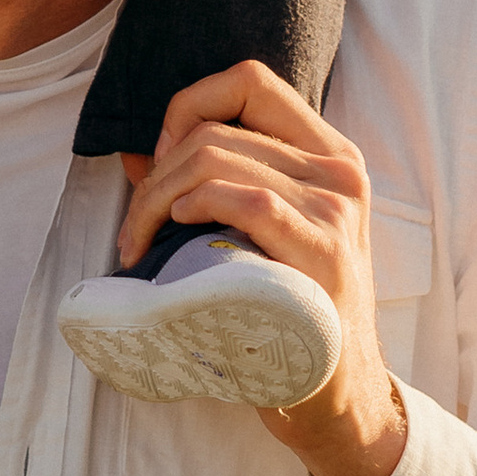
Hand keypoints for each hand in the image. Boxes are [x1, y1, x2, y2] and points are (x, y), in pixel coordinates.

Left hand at [115, 63, 404, 475]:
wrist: (339, 394)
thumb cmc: (287, 311)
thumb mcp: (263, 235)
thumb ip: (215, 184)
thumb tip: (137, 153)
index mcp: (330, 155)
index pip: (251, 81)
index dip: (190, 104)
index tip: (160, 156)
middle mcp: (340, 173)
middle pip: (218, 129)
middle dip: (156, 171)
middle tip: (136, 224)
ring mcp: (336, 213)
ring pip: (220, 161)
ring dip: (158, 197)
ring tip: (141, 241)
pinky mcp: (325, 256)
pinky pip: (249, 201)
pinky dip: (197, 206)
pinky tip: (175, 233)